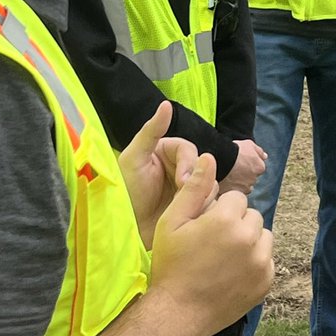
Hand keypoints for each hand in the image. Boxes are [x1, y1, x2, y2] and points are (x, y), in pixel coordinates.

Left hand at [118, 101, 204, 247]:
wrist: (128, 231)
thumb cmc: (126, 193)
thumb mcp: (133, 159)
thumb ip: (150, 131)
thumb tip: (167, 104)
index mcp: (166, 152)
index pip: (189, 149)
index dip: (188, 163)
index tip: (183, 180)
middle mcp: (178, 167)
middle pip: (202, 165)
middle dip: (197, 180)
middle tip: (186, 195)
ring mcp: (187, 188)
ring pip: (209, 182)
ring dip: (201, 195)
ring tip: (188, 210)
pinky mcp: (193, 207)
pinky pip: (209, 201)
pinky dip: (205, 207)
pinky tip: (194, 217)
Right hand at [151, 162, 273, 335]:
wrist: (177, 314)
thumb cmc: (171, 265)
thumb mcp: (173, 221)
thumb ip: (195, 187)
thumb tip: (210, 156)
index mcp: (227, 219)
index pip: (235, 198)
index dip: (218, 211)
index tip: (204, 228)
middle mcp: (250, 238)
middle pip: (251, 216)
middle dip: (236, 224)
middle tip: (213, 244)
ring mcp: (261, 262)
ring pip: (262, 236)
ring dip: (248, 241)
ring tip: (224, 258)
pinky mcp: (266, 282)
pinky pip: (267, 260)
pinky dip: (254, 263)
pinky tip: (232, 273)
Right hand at [219, 139, 267, 194]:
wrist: (220, 158)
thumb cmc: (235, 150)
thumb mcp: (249, 144)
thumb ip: (259, 151)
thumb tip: (265, 156)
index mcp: (259, 168)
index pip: (258, 168)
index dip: (250, 164)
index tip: (242, 162)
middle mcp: (254, 180)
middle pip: (251, 179)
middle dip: (245, 175)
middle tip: (235, 168)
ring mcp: (243, 188)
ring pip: (243, 187)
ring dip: (238, 184)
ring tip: (229, 176)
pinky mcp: (233, 193)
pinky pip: (233, 193)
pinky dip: (230, 189)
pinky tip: (224, 182)